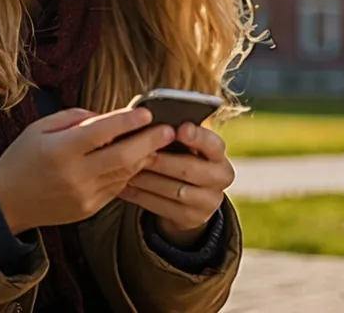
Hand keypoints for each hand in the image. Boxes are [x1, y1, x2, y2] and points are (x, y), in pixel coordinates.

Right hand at [0, 107, 176, 234]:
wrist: (7, 204)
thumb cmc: (22, 159)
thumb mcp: (39, 128)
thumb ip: (74, 118)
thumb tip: (107, 116)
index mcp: (60, 150)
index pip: (101, 132)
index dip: (127, 122)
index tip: (148, 113)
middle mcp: (75, 174)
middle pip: (123, 156)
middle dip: (150, 141)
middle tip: (169, 130)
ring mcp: (84, 195)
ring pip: (125, 173)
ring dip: (145, 157)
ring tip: (161, 142)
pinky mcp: (90, 208)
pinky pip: (118, 187)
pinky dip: (130, 171)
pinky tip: (139, 159)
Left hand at [119, 123, 234, 247]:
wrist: (191, 200)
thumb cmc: (182, 160)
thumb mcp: (187, 148)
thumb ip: (175, 136)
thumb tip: (150, 123)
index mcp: (219, 155)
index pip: (213, 144)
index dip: (197, 137)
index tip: (179, 129)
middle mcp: (220, 178)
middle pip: (189, 169)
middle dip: (160, 160)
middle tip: (137, 150)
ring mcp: (208, 202)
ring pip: (172, 189)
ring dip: (145, 178)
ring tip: (123, 168)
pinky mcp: (192, 219)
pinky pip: (161, 206)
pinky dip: (139, 195)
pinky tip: (123, 187)